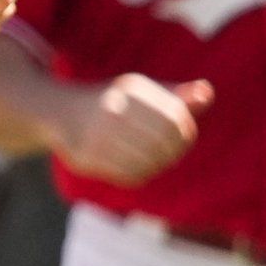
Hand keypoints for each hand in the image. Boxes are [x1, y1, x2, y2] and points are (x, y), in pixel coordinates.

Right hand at [58, 73, 207, 185]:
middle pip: (163, 140)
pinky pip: (130, 175)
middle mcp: (112, 111)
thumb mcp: (142, 91)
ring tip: (159, 160)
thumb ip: (176, 95)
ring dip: (160, 164)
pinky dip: (143, 174)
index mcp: (130, 90)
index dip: (186, 131)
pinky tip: (142, 166)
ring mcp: (97, 136)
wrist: (58, 111)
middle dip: (175, 150)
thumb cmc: (112, 101)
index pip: (174, 117)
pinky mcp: (86, 158)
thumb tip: (207, 93)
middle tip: (174, 153)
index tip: (185, 136)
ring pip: (148, 160)